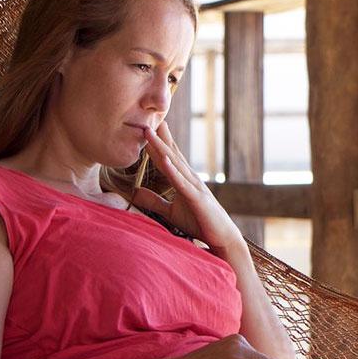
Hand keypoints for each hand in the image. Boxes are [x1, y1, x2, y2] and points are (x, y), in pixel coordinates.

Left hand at [131, 121, 244, 252]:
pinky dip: (173, 170)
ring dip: (161, 147)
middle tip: (149, 119)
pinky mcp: (197, 198)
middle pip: (171, 154)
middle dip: (160, 137)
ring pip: (174, 163)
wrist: (223, 238)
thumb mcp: (171, 211)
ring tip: (150, 133)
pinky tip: (164, 159)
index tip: (149, 127)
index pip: (169, 158)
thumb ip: (154, 201)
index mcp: (184, 180)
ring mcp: (194, 187)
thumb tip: (134, 192)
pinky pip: (182, 183)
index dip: (158, 143)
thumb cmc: (200, 224)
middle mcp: (190, 179)